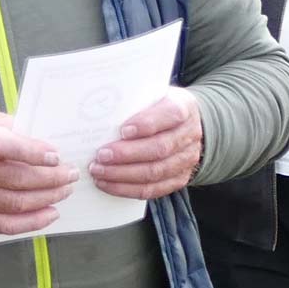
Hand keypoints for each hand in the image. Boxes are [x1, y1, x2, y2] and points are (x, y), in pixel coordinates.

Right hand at [0, 109, 75, 235]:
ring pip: (17, 203)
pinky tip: (50, 214)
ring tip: (65, 190)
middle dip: (51, 178)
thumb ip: (6, 125)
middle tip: (71, 173)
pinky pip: (6, 224)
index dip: (34, 153)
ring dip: (47, 198)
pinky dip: (31, 222)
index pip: (7, 148)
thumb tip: (39, 136)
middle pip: (18, 179)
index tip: (56, 155)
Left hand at [86, 90, 202, 201]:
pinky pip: (153, 190)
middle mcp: (189, 135)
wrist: (183, 127)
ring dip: (123, 174)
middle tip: (101, 155)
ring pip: (155, 172)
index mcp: (184, 108)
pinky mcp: (179, 179)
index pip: (170, 115)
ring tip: (99, 172)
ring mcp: (186, 160)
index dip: (147, 124)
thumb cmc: (158, 109)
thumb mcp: (152, 97)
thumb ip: (134, 104)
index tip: (123, 130)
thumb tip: (100, 114)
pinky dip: (128, 189)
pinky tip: (108, 184)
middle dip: (127, 154)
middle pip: (159, 149)